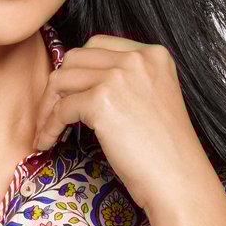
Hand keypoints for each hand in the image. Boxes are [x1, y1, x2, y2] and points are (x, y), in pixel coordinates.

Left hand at [30, 33, 214, 214]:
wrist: (178, 179)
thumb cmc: (165, 151)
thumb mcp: (153, 99)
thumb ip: (127, 81)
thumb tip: (80, 82)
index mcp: (153, 54)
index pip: (98, 45)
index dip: (78, 70)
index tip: (70, 94)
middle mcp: (137, 58)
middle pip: (75, 58)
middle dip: (58, 86)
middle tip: (52, 114)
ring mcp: (119, 77)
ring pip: (62, 79)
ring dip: (48, 106)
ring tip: (48, 130)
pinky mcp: (102, 101)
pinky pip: (60, 109)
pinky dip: (49, 127)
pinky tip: (48, 142)